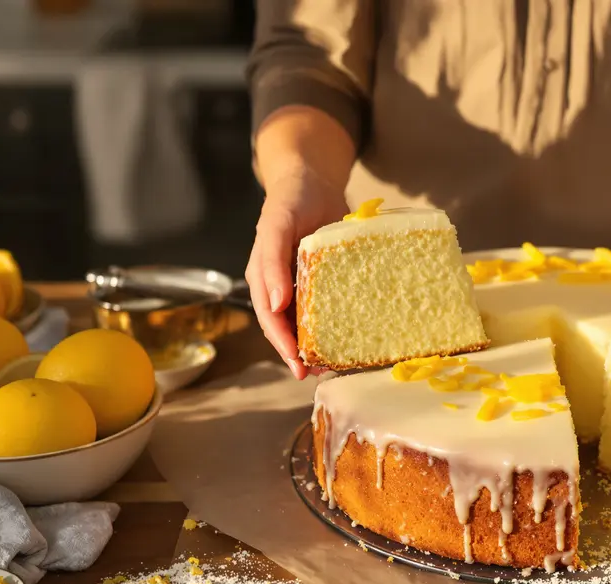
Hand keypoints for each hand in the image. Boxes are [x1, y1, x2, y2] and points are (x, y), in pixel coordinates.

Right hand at [244, 165, 348, 378]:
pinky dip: (332, 324)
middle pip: (285, 326)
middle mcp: (280, 285)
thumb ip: (272, 261)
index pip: (269, 316)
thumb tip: (276, 305)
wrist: (312, 182)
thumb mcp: (278, 226)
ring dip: (314, 344)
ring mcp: (300, 284)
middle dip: (297, 352)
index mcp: (263, 275)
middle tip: (314, 374)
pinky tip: (347, 337)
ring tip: (330, 365)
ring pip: (304, 321)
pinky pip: (325, 307)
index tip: (298, 362)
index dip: (281, 342)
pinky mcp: (322, 280)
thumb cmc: (290, 200)